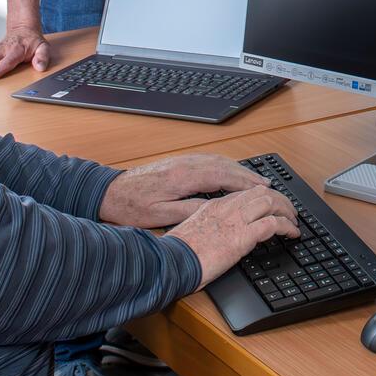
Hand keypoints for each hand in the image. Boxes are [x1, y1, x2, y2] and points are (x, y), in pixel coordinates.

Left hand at [100, 153, 272, 228]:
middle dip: (247, 174)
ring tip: (254, 179)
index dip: (245, 182)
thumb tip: (215, 209)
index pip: (223, 177)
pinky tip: (230, 172)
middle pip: (224, 166)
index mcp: (183, 177)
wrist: (109, 191)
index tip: (262, 188)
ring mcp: (182, 161)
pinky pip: (209, 160)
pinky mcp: (178, 163)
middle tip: (267, 184)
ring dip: (238, 169)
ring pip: (218, 161)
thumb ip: (189, 210)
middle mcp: (186, 165)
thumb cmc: (132, 206)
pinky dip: (225, 166)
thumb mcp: (160, 215)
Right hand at [166, 187, 299, 285]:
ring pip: (272, 202)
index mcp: (214, 206)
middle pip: (262, 193)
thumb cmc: (177, 254)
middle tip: (290, 210)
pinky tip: (293, 234)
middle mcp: (227, 208)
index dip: (263, 197)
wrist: (171, 261)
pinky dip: (288, 227)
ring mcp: (235, 220)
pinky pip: (274, 224)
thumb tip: (219, 236)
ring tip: (295, 220)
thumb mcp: (194, 233)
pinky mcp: (242, 236)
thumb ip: (209, 228)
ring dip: (287, 210)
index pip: (245, 193)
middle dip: (280, 199)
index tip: (272, 204)